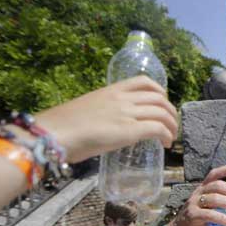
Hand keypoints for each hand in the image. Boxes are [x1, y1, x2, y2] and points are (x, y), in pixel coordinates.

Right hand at [34, 76, 178, 162]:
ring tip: (171, 136)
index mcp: (112, 90)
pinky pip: (158, 128)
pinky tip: (166, 143)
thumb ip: (105, 113)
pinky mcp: (130, 130)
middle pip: (159, 98)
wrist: (54, 133)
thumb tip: (111, 125)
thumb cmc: (63, 126)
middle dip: (170, 111)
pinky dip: (166, 135)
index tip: (162, 102)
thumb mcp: (89, 110)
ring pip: (162, 112)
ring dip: (172, 125)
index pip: (144, 81)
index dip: (160, 91)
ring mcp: (127, 113)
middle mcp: (123, 98)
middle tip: (170, 124)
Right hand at [168, 165, 225, 225]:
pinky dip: (222, 218)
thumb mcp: (210, 206)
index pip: (214, 174)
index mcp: (203, 188)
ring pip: (214, 199)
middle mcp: (198, 193)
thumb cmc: (200, 218)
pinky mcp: (193, 215)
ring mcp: (194, 203)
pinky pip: (209, 214)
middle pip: (217, 186)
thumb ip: (222, 201)